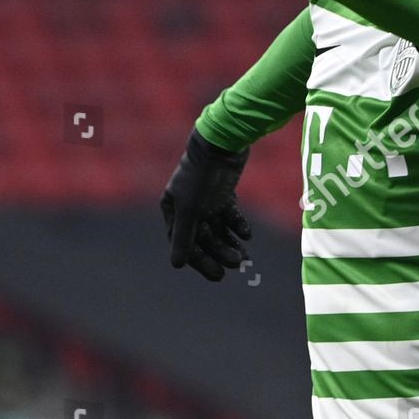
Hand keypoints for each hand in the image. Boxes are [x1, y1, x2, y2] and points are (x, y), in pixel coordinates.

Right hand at [160, 131, 251, 282]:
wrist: (222, 143)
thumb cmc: (200, 176)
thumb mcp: (190, 209)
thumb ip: (184, 238)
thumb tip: (176, 265)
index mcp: (172, 209)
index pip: (183, 242)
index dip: (200, 260)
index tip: (217, 275)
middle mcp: (186, 206)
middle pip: (203, 237)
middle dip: (220, 252)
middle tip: (237, 265)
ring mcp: (205, 199)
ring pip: (217, 228)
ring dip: (230, 242)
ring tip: (245, 256)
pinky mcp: (222, 191)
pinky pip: (229, 214)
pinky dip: (237, 225)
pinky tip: (247, 234)